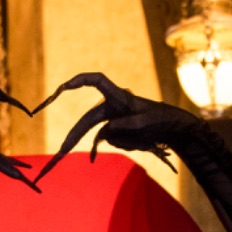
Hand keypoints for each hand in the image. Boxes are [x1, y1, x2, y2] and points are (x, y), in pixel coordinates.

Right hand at [36, 72, 201, 169]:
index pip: (96, 81)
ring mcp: (112, 120)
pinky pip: (112, 141)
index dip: (80, 80)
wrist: (169, 128)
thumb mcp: (144, 123)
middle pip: (87, 120)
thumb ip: (124, 126)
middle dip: (75, 136)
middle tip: (62, 150)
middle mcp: (111, 107)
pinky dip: (124, 144)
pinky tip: (138, 141)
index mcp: (118, 96)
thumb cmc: (158, 119)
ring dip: (120, 141)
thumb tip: (105, 132)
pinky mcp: (115, 131)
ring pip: (104, 136)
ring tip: (140, 138)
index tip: (64, 87)